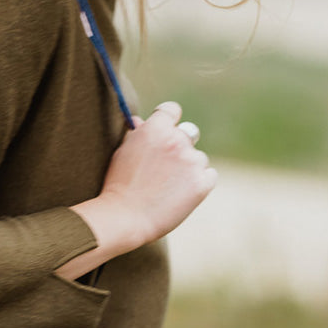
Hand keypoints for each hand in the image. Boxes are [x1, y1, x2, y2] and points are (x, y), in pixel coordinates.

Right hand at [59, 101, 216, 279]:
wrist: (125, 217)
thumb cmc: (118, 184)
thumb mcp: (122, 151)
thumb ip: (136, 133)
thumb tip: (141, 120)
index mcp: (155, 128)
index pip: (171, 110)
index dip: (168, 119)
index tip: (165, 130)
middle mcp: (176, 140)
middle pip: (188, 132)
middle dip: (179, 144)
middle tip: (165, 165)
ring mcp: (191, 161)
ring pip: (198, 157)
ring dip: (188, 166)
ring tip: (168, 185)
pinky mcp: (202, 182)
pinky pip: (209, 174)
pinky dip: (199, 181)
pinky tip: (181, 192)